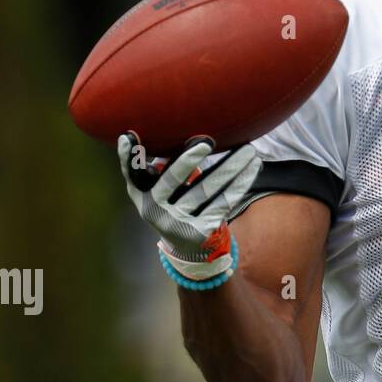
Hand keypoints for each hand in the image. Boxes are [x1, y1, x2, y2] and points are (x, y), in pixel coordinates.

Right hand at [117, 132, 261, 281]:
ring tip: (248, 150)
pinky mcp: (201, 230)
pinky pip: (224, 201)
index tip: (131, 135)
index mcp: (140, 194)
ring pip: (206, 189)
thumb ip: (158, 167)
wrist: (188, 248)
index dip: (127, 156)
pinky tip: (253, 167)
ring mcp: (176, 223)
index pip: (131, 172)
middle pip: (172, 180)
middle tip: (206, 142)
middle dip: (188, 160)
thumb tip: (177, 132)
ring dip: (230, 167)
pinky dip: (240, 182)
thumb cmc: (175, 205)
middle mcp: (153, 210)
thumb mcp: (158, 191)